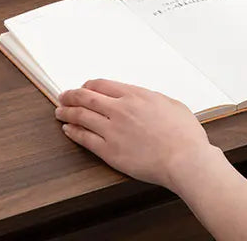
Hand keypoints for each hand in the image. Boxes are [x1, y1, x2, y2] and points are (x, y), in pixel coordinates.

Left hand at [55, 80, 214, 191]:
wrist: (186, 161)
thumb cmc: (186, 136)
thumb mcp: (172, 104)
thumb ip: (153, 98)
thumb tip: (146, 99)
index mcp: (134, 95)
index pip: (101, 84)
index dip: (88, 86)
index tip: (83, 88)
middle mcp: (119, 108)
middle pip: (85, 97)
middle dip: (70, 95)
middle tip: (63, 96)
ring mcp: (112, 130)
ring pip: (81, 115)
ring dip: (67, 112)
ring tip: (59, 112)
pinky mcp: (110, 151)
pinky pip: (85, 138)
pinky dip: (73, 132)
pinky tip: (68, 129)